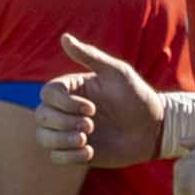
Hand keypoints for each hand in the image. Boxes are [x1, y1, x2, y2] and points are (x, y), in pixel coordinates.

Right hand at [35, 34, 182, 171]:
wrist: (153, 130)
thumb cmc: (137, 97)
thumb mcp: (117, 73)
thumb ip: (90, 56)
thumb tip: (64, 37)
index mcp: (72, 89)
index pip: (47, 93)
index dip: (65, 103)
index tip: (92, 108)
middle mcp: (66, 109)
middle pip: (41, 116)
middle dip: (63, 122)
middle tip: (92, 124)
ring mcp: (69, 131)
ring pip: (43, 137)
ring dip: (62, 140)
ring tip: (86, 139)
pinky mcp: (75, 151)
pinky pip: (55, 157)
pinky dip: (69, 157)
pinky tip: (90, 151)